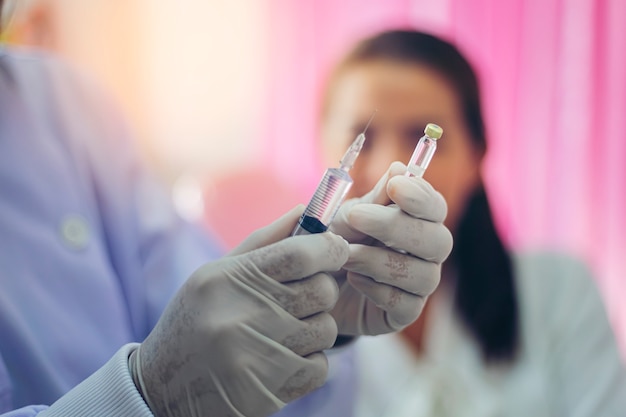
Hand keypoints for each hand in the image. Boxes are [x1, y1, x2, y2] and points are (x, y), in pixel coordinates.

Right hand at [129, 206, 348, 416]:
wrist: (163, 386)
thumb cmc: (195, 320)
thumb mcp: (217, 274)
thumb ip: (264, 242)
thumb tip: (304, 211)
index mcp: (228, 279)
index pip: (300, 253)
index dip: (329, 248)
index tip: (335, 249)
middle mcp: (242, 316)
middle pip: (321, 290)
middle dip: (321, 289)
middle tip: (303, 295)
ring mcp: (257, 357)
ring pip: (326, 329)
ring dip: (315, 328)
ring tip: (285, 331)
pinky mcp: (268, 392)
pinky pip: (320, 366)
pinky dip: (309, 361)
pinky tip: (282, 359)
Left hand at [329, 162, 452, 335]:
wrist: (313, 285)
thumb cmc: (335, 243)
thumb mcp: (347, 217)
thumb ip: (373, 198)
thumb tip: (399, 168)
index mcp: (416, 222)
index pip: (436, 207)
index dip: (421, 196)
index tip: (395, 186)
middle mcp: (426, 254)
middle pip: (438, 241)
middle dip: (395, 227)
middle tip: (355, 216)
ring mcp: (418, 286)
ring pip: (423, 275)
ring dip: (379, 261)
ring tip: (345, 254)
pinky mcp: (403, 314)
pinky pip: (405, 304)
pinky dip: (377, 289)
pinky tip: (353, 279)